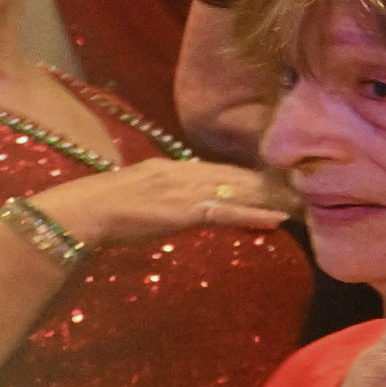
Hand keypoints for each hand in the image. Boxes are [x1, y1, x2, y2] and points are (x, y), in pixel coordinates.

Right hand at [26, 160, 300, 252]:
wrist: (80, 212)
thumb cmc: (100, 209)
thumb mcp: (138, 192)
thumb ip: (163, 194)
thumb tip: (183, 203)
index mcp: (170, 168)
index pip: (221, 170)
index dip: (252, 177)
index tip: (278, 182)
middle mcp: (182, 173)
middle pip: (238, 176)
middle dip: (272, 184)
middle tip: (304, 190)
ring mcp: (184, 190)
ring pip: (239, 191)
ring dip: (272, 198)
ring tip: (303, 204)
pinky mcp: (183, 210)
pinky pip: (226, 211)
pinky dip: (253, 214)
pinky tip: (277, 218)